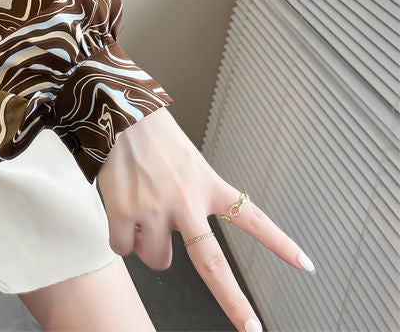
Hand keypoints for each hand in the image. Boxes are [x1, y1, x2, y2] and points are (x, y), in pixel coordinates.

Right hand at [96, 106, 315, 331]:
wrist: (114, 110)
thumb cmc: (149, 131)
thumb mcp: (184, 158)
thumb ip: (186, 197)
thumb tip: (166, 238)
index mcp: (206, 183)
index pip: (250, 218)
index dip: (280, 244)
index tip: (306, 265)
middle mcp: (185, 201)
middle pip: (211, 264)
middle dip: (233, 301)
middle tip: (248, 325)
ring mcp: (154, 210)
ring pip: (156, 259)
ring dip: (147, 245)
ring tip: (139, 212)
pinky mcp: (123, 212)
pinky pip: (122, 248)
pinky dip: (120, 237)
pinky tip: (119, 210)